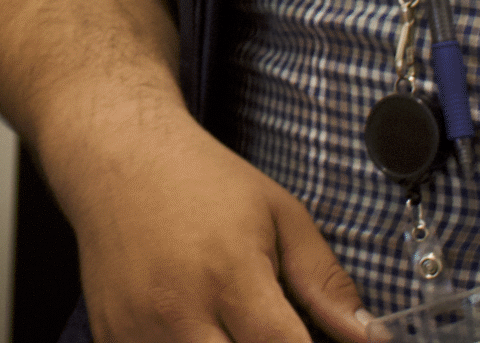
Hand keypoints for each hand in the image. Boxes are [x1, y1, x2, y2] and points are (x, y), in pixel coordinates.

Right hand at [50, 107, 368, 342]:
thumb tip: (370, 335)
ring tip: (230, 323)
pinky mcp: (109, 334)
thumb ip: (324, 281)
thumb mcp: (279, 214)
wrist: (117, 154)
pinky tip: (192, 324)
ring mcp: (137, 328)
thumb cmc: (202, 180)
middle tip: (266, 327)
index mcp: (230, 275)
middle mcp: (179, 309)